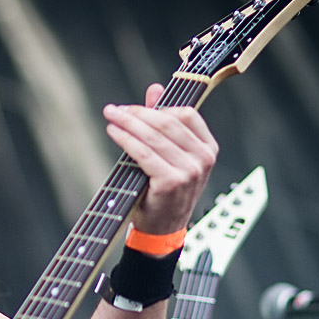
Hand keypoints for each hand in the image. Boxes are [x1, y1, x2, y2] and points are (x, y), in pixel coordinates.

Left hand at [102, 83, 218, 235]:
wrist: (162, 229)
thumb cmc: (163, 192)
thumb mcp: (168, 155)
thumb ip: (163, 122)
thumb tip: (155, 88)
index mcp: (208, 148)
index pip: (185, 114)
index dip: (156, 107)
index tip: (132, 108)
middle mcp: (203, 158)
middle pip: (167, 122)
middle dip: (137, 113)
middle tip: (115, 110)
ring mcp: (190, 171)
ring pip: (154, 136)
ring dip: (128, 123)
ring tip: (111, 117)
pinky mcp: (171, 181)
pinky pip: (144, 153)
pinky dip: (126, 140)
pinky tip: (114, 133)